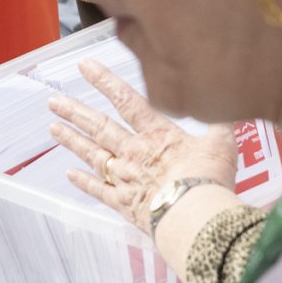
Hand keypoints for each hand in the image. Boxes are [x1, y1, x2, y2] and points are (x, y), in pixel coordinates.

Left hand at [47, 62, 237, 233]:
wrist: (194, 215)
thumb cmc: (208, 179)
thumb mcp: (223, 143)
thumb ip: (221, 123)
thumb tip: (228, 105)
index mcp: (157, 134)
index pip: (126, 100)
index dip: (104, 81)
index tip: (84, 67)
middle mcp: (135, 152)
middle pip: (100, 127)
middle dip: (76, 112)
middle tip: (54, 101)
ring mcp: (126, 178)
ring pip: (93, 155)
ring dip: (72, 141)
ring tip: (53, 127)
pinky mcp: (123, 204)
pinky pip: (99, 190)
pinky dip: (83, 182)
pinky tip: (69, 174)